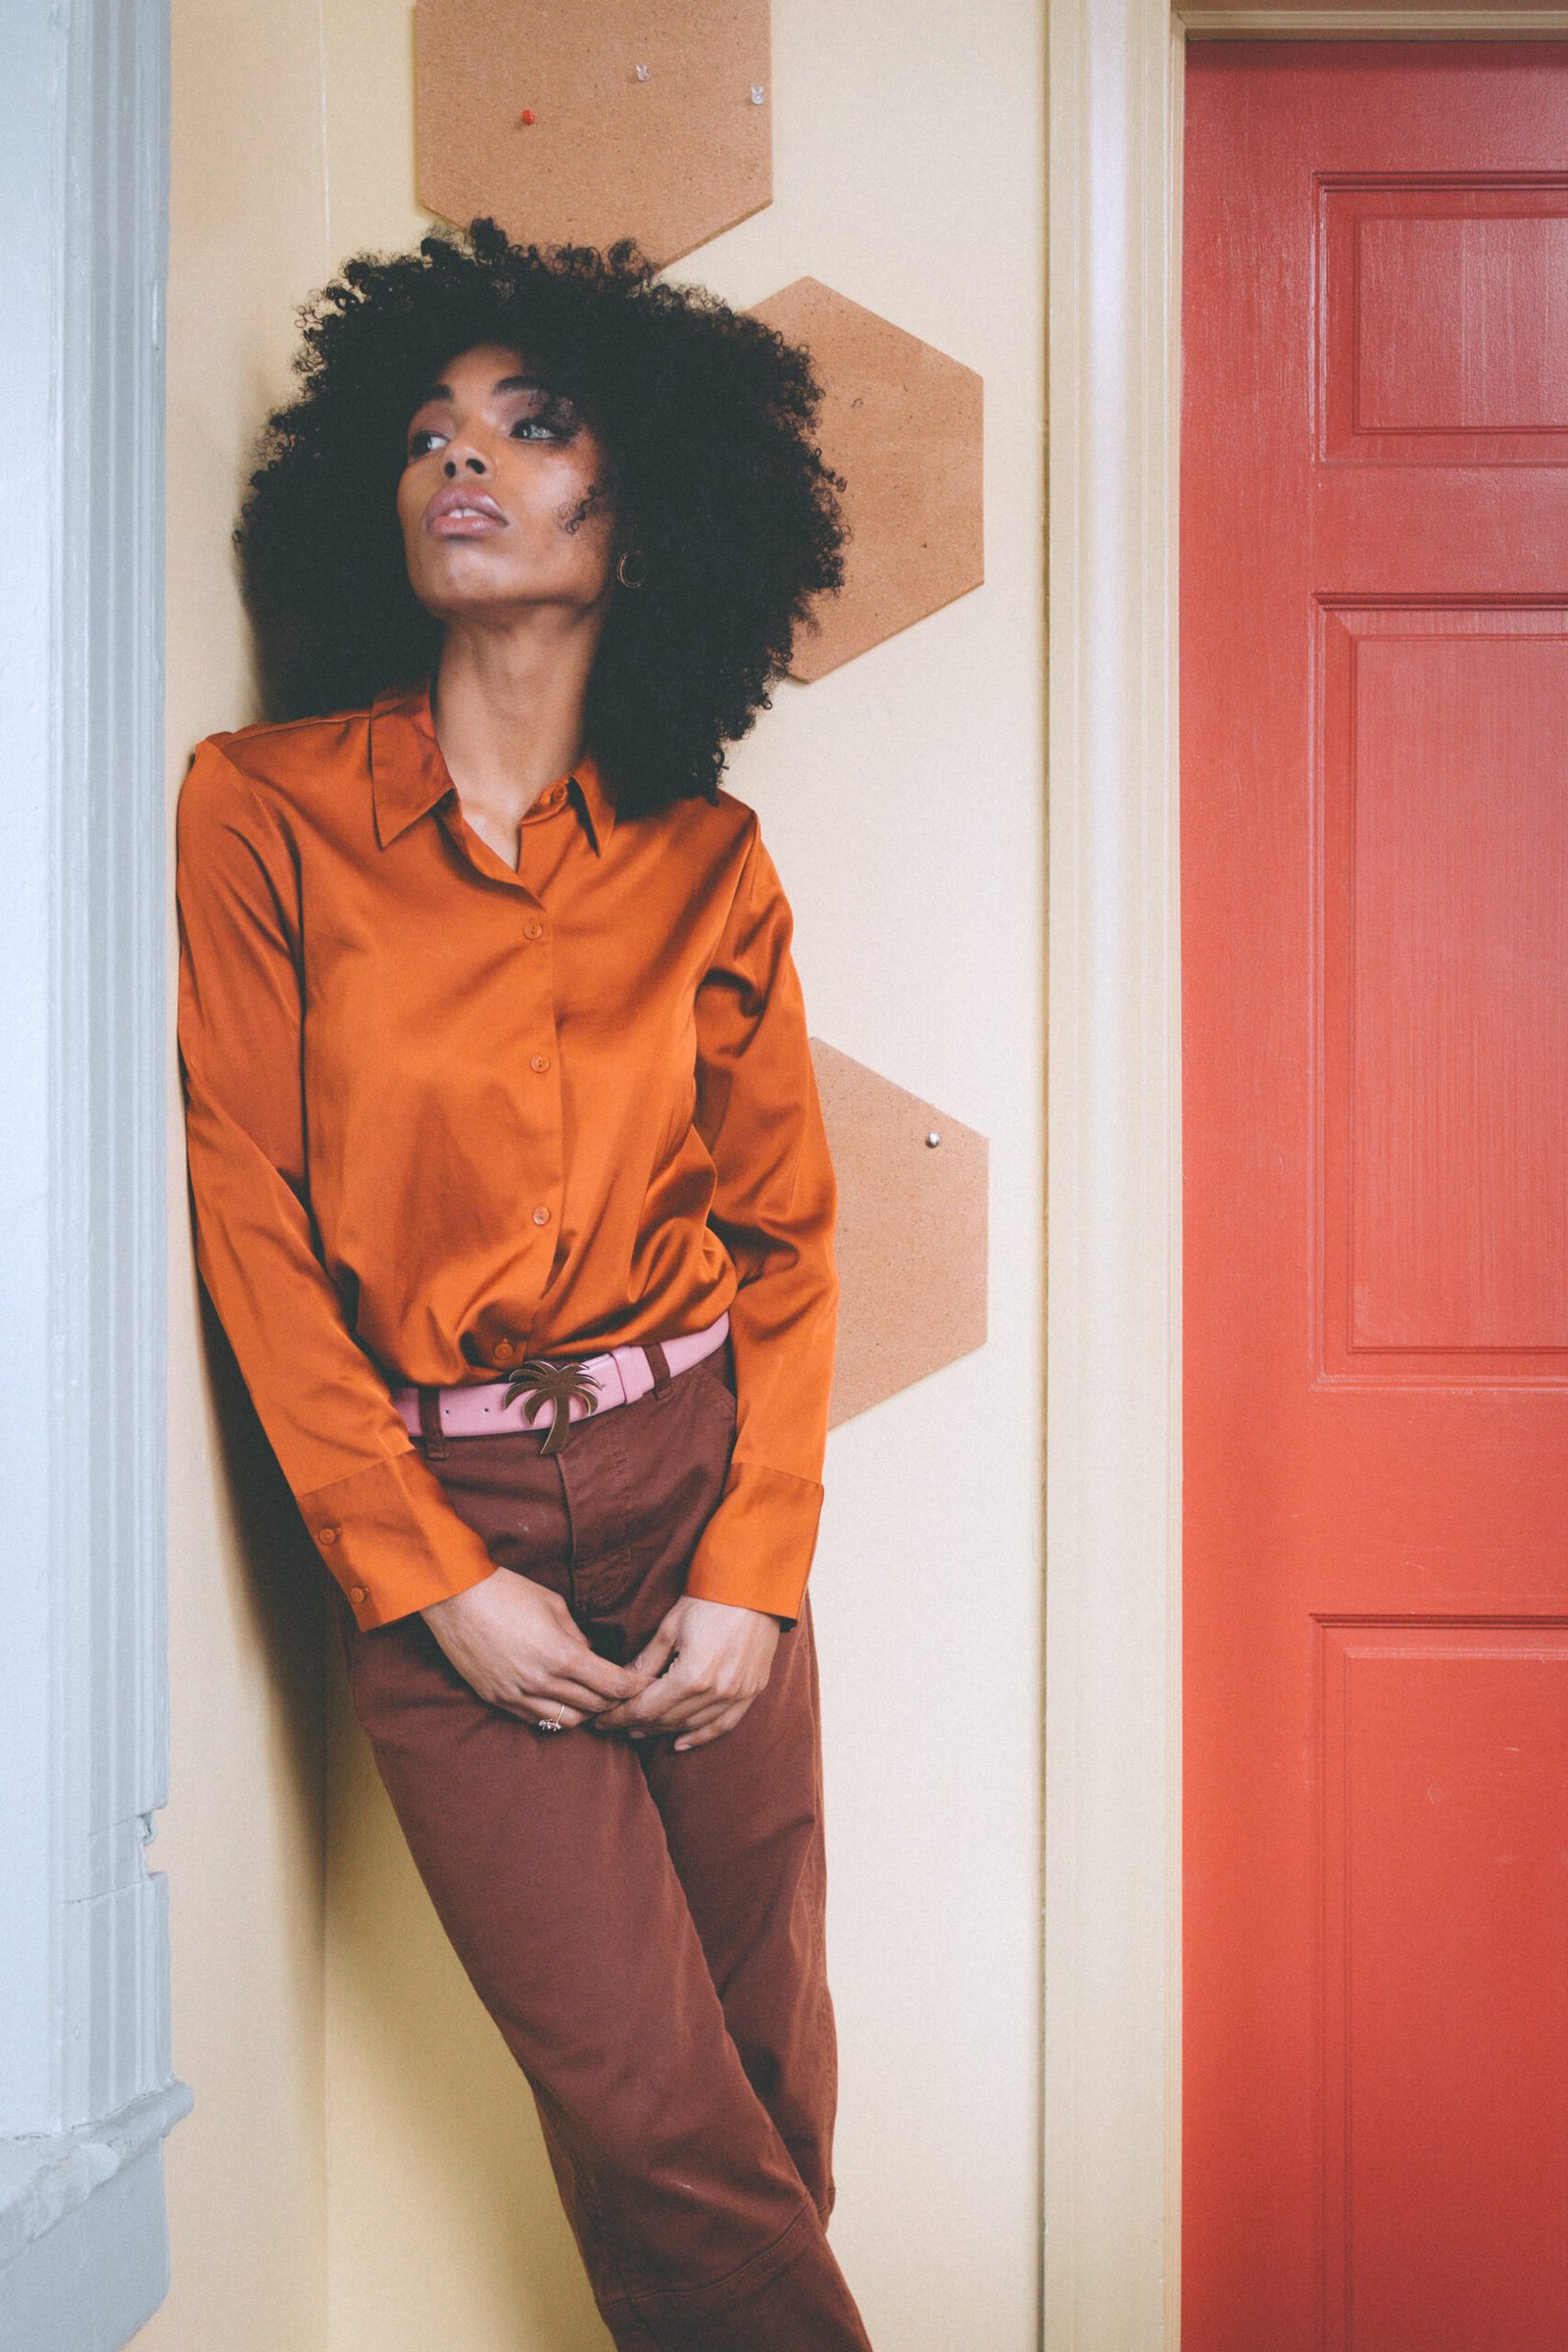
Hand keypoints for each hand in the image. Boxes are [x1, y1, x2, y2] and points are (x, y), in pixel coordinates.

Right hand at [421, 1569, 652, 1728]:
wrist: (456, 1597)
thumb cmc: (507, 1591)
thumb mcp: (554, 1606)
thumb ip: (578, 1636)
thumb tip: (593, 1655)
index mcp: (562, 1655)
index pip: (611, 1684)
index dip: (635, 1688)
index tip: (648, 1686)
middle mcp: (541, 1682)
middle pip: (594, 1707)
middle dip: (615, 1701)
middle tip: (625, 1693)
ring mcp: (517, 1694)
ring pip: (567, 1720)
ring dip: (586, 1712)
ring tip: (593, 1700)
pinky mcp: (497, 1699)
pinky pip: (536, 1719)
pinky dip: (555, 1714)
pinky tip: (561, 1701)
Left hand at [589, 1594, 780, 1752]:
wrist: (754, 1589)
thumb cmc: (708, 1601)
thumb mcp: (669, 1628)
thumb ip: (646, 1660)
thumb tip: (622, 1681)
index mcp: (691, 1677)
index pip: (646, 1708)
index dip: (621, 1717)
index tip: (602, 1721)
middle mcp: (715, 1692)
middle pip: (668, 1720)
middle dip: (639, 1724)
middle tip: (618, 1725)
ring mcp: (737, 1694)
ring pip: (692, 1725)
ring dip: (665, 1731)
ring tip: (643, 1730)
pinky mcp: (752, 1691)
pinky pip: (724, 1725)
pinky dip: (701, 1736)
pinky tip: (681, 1742)